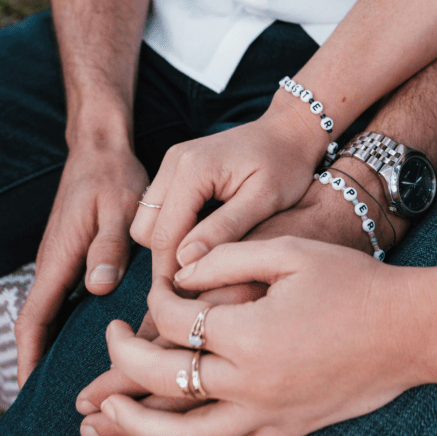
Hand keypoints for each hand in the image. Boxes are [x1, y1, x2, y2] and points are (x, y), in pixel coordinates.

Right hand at [15, 142, 148, 386]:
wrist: (100, 147)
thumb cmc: (112, 176)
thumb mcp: (119, 208)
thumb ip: (109, 246)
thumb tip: (98, 286)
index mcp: (59, 258)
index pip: (34, 318)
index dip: (30, 357)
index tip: (29, 390)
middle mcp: (54, 265)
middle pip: (40, 325)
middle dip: (43, 362)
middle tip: (63, 399)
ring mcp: (62, 261)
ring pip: (54, 313)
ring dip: (58, 345)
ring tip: (82, 379)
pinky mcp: (75, 256)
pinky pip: (66, 298)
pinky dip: (71, 323)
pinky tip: (96, 338)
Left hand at [83, 238, 430, 435]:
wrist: (411, 328)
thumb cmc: (354, 282)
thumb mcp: (290, 252)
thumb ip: (227, 257)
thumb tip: (180, 273)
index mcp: (248, 333)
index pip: (175, 320)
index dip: (156, 298)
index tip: (159, 284)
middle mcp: (251, 382)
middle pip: (163, 380)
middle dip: (124, 360)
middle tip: (111, 338)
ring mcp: (269, 415)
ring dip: (137, 428)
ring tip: (107, 412)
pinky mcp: (288, 431)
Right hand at [129, 90, 330, 282]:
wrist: (290, 131)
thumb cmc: (286, 164)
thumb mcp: (263, 200)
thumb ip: (224, 229)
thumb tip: (185, 261)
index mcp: (192, 169)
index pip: (165, 235)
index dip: (171, 274)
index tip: (185, 305)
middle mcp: (174, 162)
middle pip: (146, 230)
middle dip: (165, 260)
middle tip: (196, 286)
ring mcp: (172, 162)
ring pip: (148, 220)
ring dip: (167, 244)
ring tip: (201, 264)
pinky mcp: (177, 167)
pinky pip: (159, 208)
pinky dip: (173, 228)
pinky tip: (201, 242)